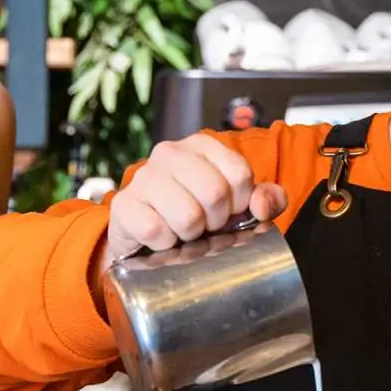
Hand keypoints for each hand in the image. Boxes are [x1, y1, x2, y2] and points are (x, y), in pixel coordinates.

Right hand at [103, 133, 289, 261]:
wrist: (144, 232)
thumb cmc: (195, 212)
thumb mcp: (236, 203)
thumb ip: (265, 199)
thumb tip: (261, 206)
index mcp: (202, 146)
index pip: (239, 174)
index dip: (240, 203)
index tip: (228, 212)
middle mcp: (170, 153)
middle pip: (215, 193)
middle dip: (216, 221)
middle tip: (205, 226)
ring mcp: (144, 177)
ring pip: (187, 216)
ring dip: (190, 235)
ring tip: (183, 232)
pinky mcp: (124, 205)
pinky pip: (156, 231)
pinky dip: (165, 244)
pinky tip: (162, 239)